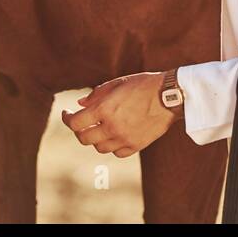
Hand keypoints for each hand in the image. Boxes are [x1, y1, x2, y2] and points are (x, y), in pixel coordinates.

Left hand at [62, 71, 178, 157]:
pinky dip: (112, 145)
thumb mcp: (117, 83)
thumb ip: (96, 95)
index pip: (75, 123)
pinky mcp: (136, 146)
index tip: (67, 113)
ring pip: (99, 147)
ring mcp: (124, 138)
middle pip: (84, 138)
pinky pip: (117, 152)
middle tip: (82, 122)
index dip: (67, 119)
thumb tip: (79, 105)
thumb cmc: (143, 85)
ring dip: (96, 138)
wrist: (170, 95)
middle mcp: (112, 127)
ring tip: (100, 128)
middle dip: (79, 130)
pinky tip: (115, 135)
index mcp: (105, 109)